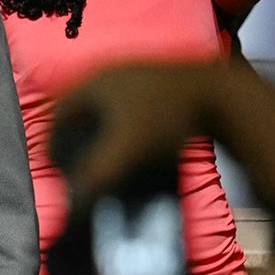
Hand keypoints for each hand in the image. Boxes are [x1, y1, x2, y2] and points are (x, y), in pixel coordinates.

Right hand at [51, 64, 203, 198]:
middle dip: (75, 136)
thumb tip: (71, 202)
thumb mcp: (127, 150)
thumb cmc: (167, 118)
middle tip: (77, 161)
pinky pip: (126, 104)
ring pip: (103, 106)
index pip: (57, 114)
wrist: (223, 95)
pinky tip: (135, 142)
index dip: (51, 141)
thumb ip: (96, 175)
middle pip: (79, 109)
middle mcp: (109, 72)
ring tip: (104, 155)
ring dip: (99, 130)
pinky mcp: (156, 81)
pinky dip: (122, 124)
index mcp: (93, 83)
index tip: (55, 165)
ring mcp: (134, 73)